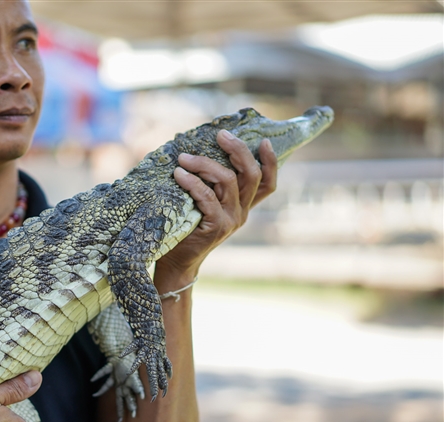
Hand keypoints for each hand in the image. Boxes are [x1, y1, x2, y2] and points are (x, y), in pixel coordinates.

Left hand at [157, 130, 277, 280]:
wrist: (177, 261)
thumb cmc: (184, 227)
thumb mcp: (201, 204)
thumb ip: (208, 184)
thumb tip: (194, 150)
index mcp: (242, 206)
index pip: (267, 183)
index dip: (271, 162)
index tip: (264, 141)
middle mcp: (242, 212)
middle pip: (252, 175)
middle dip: (238, 150)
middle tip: (221, 135)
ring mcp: (231, 220)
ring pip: (229, 181)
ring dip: (205, 164)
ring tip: (184, 158)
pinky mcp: (217, 226)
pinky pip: (208, 197)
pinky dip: (193, 182)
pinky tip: (178, 174)